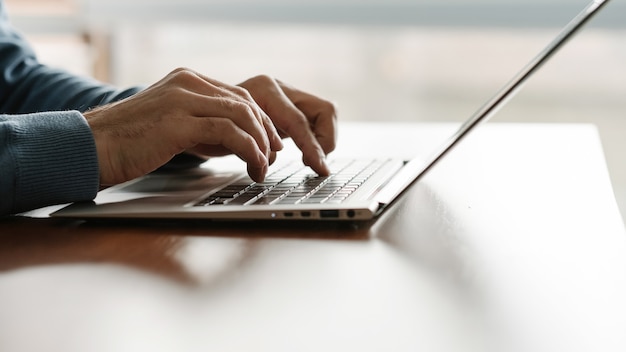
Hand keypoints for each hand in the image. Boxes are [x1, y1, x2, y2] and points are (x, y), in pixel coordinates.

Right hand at [84, 68, 335, 185]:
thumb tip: (235, 141)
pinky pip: (229, 132)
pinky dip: (249, 151)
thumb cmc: (129, 143)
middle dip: (266, 132)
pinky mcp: (178, 122)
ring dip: (261, 144)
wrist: (91, 147)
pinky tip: (253, 167)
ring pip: (242, 115)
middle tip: (274, 156)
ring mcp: (183, 99)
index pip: (238, 95)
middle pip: (246, 103)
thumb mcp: (172, 125)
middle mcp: (188, 83)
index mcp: (186, 80)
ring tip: (264, 167)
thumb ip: (202, 125)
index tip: (271, 143)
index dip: (261, 121)